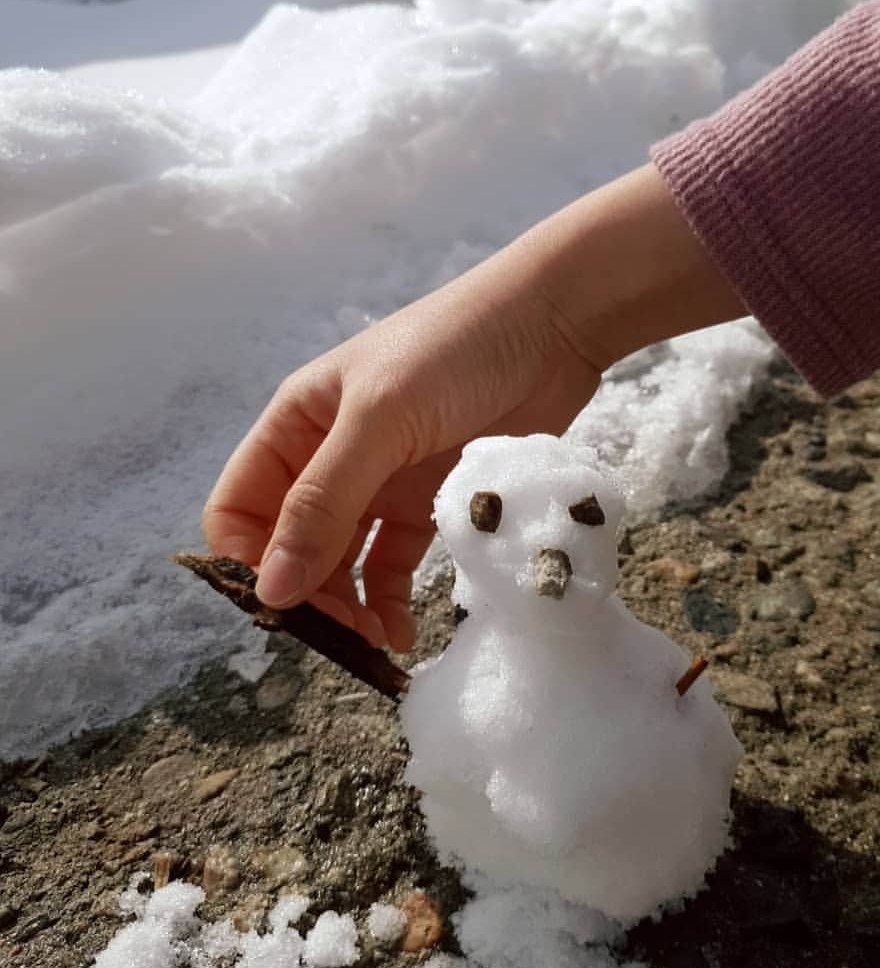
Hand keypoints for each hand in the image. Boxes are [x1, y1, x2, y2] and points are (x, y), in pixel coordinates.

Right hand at [201, 165, 742, 650]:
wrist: (552, 325)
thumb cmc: (454, 351)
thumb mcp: (380, 419)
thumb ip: (324, 502)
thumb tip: (270, 589)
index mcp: (296, 425)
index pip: (238, 508)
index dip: (248, 560)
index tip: (283, 604)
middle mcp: (329, 457)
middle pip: (290, 546)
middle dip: (305, 595)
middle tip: (341, 637)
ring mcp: (380, 482)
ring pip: (341, 563)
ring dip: (348, 608)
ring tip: (376, 642)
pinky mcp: (430, 502)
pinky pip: (394, 564)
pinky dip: (390, 600)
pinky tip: (400, 632)